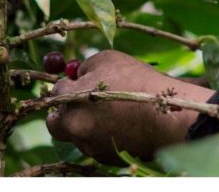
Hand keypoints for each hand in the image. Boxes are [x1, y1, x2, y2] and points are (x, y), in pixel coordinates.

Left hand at [45, 51, 212, 162]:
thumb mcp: (108, 59)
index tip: (74, 81)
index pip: (54, 91)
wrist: (164, 114)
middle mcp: (75, 128)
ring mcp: (90, 146)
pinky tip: (120, 122)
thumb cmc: (135, 81)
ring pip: (77, 135)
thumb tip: (77, 75)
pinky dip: (101, 135)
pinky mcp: (105, 158)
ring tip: (109, 110)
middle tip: (77, 102)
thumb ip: (85, 66)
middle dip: (62, 111)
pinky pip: (95, 145)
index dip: (65, 83)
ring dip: (84, 124)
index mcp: (70, 101)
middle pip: (55, 123)